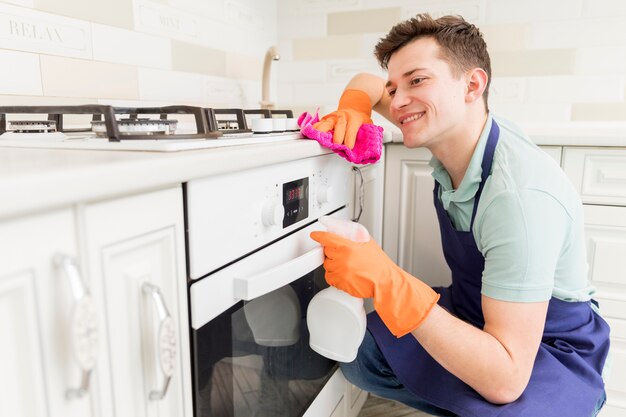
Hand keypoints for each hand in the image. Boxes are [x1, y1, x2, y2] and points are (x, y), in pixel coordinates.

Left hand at [310, 231, 438, 336]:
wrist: (384, 281)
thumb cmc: (378, 264)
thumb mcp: (367, 242)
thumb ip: (352, 236)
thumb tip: (340, 232)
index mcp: (348, 246)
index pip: (327, 238)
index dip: (319, 236)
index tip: (315, 235)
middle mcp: (342, 258)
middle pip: (326, 252)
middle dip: (333, 253)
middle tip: (345, 255)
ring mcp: (340, 271)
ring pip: (327, 266)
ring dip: (334, 265)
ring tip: (348, 266)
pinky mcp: (340, 283)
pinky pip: (330, 278)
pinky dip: (335, 277)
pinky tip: (346, 275)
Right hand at [313, 89, 372, 148]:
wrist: (353, 108)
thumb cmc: (359, 119)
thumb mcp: (368, 124)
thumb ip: (367, 135)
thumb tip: (367, 150)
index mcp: (354, 118)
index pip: (352, 129)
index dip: (350, 139)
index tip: (349, 148)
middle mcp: (342, 117)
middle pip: (339, 125)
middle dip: (337, 136)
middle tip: (336, 145)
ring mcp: (332, 118)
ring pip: (326, 123)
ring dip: (322, 132)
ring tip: (319, 139)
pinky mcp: (325, 119)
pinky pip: (318, 124)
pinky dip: (314, 130)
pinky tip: (311, 134)